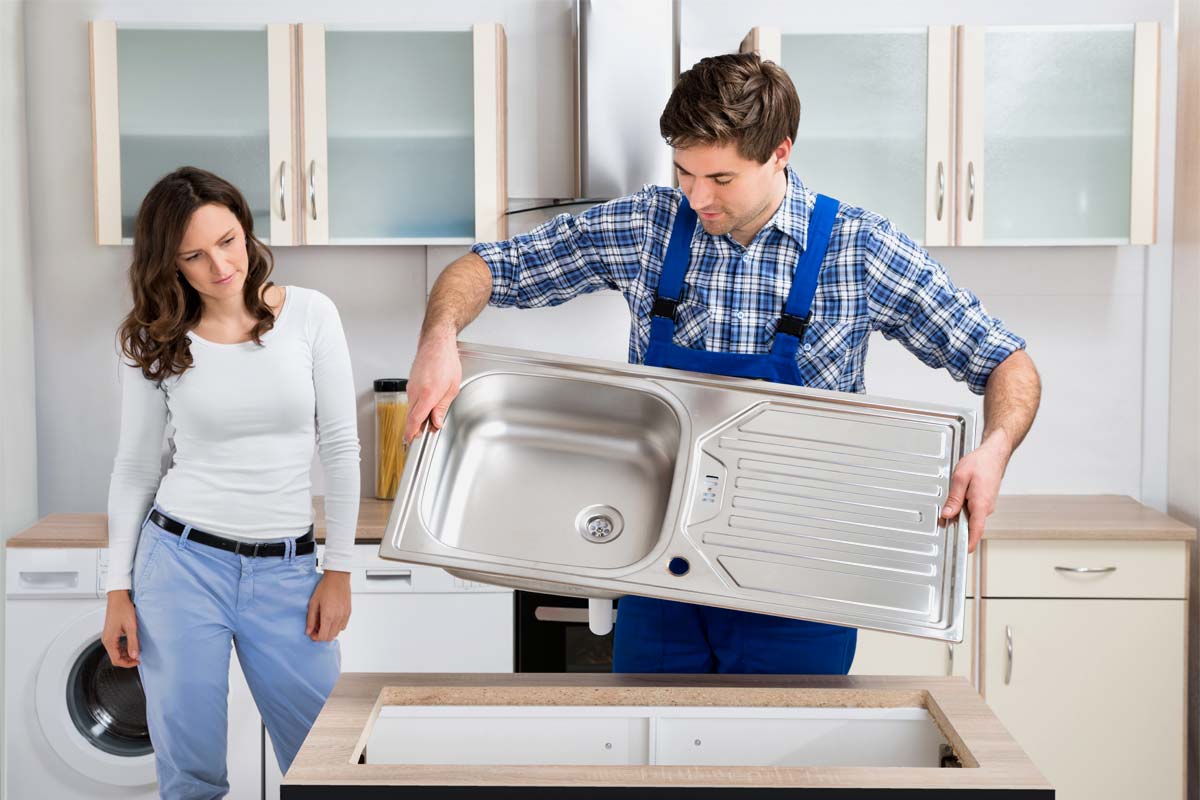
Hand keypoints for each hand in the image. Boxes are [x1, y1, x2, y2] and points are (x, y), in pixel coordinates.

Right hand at [102, 590, 139, 667]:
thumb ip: (133, 642)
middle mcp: (106, 640)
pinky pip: (116, 645)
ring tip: (137, 651)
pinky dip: (124, 648)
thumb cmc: (123, 609)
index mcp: (109, 640)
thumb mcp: (131, 627)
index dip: (128, 663)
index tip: (137, 661)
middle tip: (138, 657)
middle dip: (127, 660)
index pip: (116, 660)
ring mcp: (108, 636)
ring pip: (116, 652)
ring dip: (126, 654)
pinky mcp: (111, 633)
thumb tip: (135, 655)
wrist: (118, 598)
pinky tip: (132, 645)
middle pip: (115, 657)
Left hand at [306, 570, 350, 641]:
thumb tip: (308, 631)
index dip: (316, 637)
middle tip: (316, 629)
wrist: (338, 577)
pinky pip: (343, 626)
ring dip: (330, 631)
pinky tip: (332, 619)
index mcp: (328, 616)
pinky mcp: (349, 612)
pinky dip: (337, 627)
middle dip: (322, 636)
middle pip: (330, 637)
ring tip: (324, 623)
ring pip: (337, 632)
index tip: (312, 633)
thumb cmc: (325, 587)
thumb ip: (311, 619)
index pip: (323, 636)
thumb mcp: (313, 603)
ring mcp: (344, 616)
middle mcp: (338, 618)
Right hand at [404, 327, 461, 445]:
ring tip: (434, 413)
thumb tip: (436, 422)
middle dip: (419, 426)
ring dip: (420, 415)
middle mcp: (416, 391)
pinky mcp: (410, 383)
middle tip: (431, 429)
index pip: (415, 419)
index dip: (411, 432)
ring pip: (412, 408)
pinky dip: (419, 405)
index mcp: (428, 394)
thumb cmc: (446, 361)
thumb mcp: (452, 388)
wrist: (436, 343)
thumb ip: (442, 407)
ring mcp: (411, 387)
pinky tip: (429, 402)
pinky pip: (412, 399)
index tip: (410, 440)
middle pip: (412, 416)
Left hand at [941, 430, 1012, 553]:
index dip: (970, 543)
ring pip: (971, 516)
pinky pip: (973, 510)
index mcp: (981, 504)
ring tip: (950, 505)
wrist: (995, 454)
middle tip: (944, 523)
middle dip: (958, 526)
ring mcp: (987, 505)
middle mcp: (986, 507)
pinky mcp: (985, 501)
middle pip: (971, 525)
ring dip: (960, 514)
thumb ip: (953, 498)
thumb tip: (948, 514)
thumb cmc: (980, 463)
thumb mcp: (960, 478)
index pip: (976, 530)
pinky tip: (958, 498)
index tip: (964, 552)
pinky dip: (964, 508)